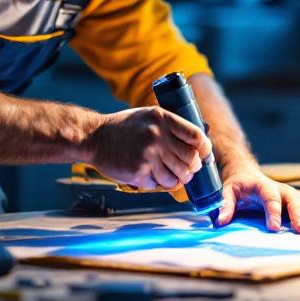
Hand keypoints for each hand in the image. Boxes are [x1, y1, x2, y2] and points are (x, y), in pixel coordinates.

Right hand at [87, 107, 211, 189]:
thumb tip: (200, 144)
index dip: (204, 148)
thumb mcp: (149, 116)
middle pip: (190, 160)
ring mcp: (148, 155)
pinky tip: (151, 174)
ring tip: (170, 174)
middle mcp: (157, 136)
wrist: (95, 137)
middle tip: (188, 168)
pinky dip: (158, 182)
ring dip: (177, 178)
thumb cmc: (125, 128)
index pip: (196, 136)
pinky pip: (160, 184)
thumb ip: (172, 126)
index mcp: (162, 118)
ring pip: (177, 176)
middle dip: (192, 167)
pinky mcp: (139, 172)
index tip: (203, 154)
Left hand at [214, 163, 299, 233]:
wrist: (247, 172)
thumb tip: (219, 222)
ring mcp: (292, 194)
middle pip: (293, 201)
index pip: (270, 199)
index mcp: (263, 186)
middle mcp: (281, 189)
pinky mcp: (298, 200)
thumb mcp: (228, 191)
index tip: (274, 228)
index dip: (273, 213)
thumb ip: (225, 206)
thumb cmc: (238, 184)